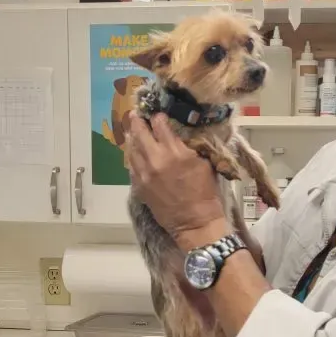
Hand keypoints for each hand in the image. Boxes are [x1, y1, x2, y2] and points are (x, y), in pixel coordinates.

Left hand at [127, 114, 228, 248]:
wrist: (194, 222)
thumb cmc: (205, 193)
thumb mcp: (204, 164)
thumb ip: (190, 146)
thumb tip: (180, 135)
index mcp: (175, 152)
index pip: (160, 125)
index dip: (158, 117)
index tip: (158, 114)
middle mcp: (156, 159)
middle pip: (140, 132)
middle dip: (138, 121)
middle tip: (136, 114)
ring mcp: (144, 173)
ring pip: (131, 148)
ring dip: (132, 137)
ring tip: (131, 130)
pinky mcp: (138, 186)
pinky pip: (130, 165)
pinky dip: (131, 156)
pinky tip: (133, 152)